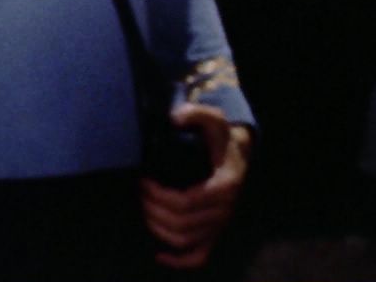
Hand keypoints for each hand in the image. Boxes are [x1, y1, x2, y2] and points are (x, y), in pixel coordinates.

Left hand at [139, 104, 251, 269]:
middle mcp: (224, 210)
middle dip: (153, 209)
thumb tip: (175, 117)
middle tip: (139, 191)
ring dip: (158, 229)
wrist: (236, 154)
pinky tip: (159, 255)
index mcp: (225, 186)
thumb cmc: (220, 138)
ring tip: (143, 209)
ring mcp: (219, 224)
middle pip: (182, 223)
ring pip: (185, 241)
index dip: (160, 196)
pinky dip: (179, 261)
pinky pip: (199, 256)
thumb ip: (196, 113)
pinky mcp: (214, 233)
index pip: (187, 202)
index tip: (144, 181)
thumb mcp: (214, 119)